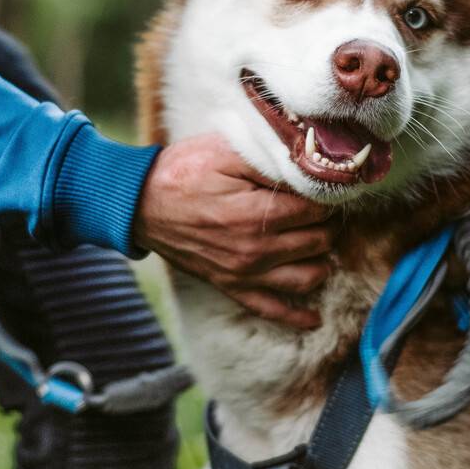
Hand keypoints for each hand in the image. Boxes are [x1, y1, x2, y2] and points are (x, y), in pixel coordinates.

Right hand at [134, 134, 332, 328]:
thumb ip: (268, 159)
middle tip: (325, 211)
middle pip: (318, 242)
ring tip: (321, 243)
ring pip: (307, 277)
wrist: (141, 205)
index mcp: (256, 214)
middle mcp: (255, 250)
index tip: (326, 187)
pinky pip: (272, 310)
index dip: (327, 196)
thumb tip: (308, 165)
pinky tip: (314, 317)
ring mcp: (244, 274)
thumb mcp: (225, 151)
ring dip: (322, 261)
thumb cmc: (184, 172)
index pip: (317, 210)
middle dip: (329, 225)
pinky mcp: (231, 287)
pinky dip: (297, 316)